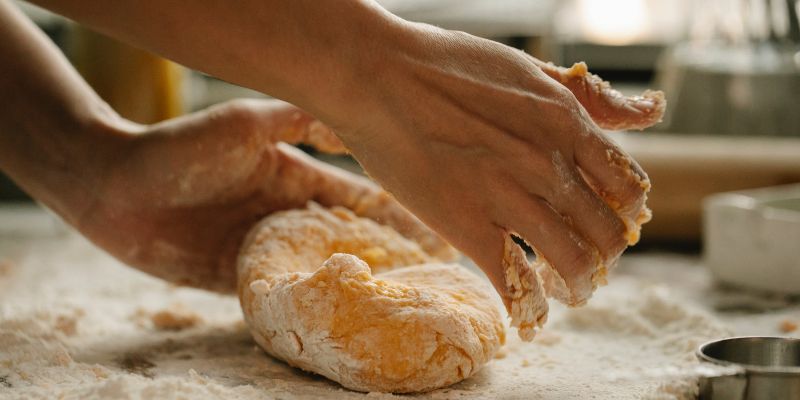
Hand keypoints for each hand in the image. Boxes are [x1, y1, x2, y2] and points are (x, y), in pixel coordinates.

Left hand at [76, 99, 452, 290]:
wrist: (114, 188)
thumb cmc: (181, 147)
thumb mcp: (245, 123)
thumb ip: (297, 119)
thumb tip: (352, 121)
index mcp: (294, 177)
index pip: (357, 197)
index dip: (396, 210)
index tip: (437, 224)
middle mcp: (285, 215)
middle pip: (348, 239)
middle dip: (389, 252)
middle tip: (435, 271)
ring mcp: (263, 248)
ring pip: (321, 269)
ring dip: (355, 283)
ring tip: (399, 300)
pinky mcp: (236, 279)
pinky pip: (282, 295)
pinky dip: (311, 305)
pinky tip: (340, 319)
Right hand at [330, 23, 664, 306]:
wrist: (377, 75)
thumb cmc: (445, 64)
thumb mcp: (530, 70)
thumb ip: (590, 97)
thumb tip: (651, 111)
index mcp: (568, 123)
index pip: (629, 188)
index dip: (625, 214)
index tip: (608, 223)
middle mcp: (549, 164)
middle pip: (608, 233)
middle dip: (604, 256)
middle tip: (588, 263)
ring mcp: (509, 197)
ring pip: (572, 264)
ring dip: (576, 287)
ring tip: (564, 292)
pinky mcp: (467, 226)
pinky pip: (513, 283)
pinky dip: (526, 309)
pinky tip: (525, 316)